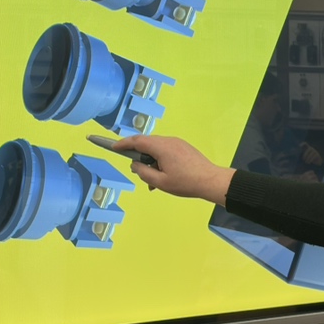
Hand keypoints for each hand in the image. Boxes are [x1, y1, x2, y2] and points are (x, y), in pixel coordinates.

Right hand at [111, 135, 233, 204]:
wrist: (210, 180)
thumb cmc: (186, 183)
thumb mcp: (160, 182)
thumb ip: (143, 173)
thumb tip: (134, 165)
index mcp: (161, 147)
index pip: (137, 141)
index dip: (123, 143)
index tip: (113, 146)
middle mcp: (168, 141)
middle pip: (146, 143)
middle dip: (137, 155)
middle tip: (134, 169)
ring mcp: (177, 142)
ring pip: (156, 148)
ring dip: (150, 161)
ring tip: (151, 181)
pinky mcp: (183, 147)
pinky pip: (165, 150)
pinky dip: (159, 160)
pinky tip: (162, 176)